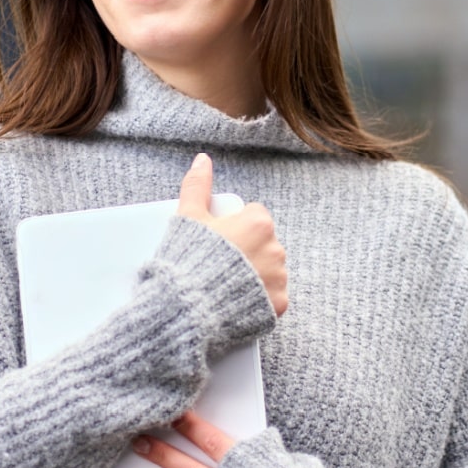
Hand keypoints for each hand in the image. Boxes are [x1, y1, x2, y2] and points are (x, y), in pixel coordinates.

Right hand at [177, 153, 287, 315]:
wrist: (189, 307)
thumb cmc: (188, 260)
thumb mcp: (188, 217)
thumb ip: (198, 185)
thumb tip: (202, 159)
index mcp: (258, 223)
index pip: (254, 216)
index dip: (234, 227)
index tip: (218, 240)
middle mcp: (276, 249)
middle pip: (263, 243)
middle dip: (246, 250)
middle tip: (219, 263)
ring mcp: (279, 279)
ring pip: (269, 270)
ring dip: (255, 275)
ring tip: (226, 284)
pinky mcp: (278, 305)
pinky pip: (271, 298)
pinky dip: (258, 300)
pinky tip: (237, 301)